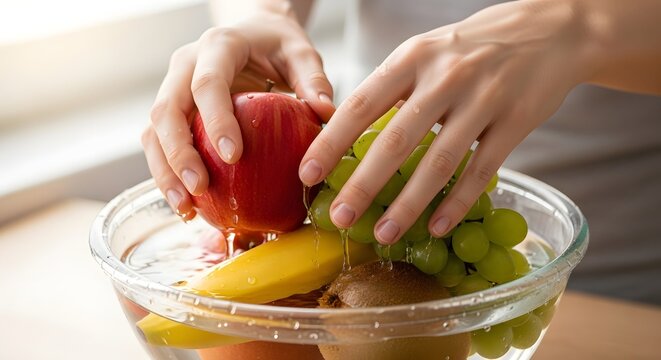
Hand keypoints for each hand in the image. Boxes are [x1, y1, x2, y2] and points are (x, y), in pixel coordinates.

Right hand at [142, 12, 334, 217]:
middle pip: (167, 110)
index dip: (215, 120)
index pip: (207, 83)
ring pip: (154, 132)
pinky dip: (169, 176)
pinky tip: (188, 207)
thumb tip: (325, 111)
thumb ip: (313, 78)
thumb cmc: (276, 45)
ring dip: (165, 173)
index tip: (233, 156)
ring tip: (187, 208)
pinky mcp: (172, 112)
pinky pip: (159, 145)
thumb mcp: (300, 53)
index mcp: (218, 46)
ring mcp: (173, 88)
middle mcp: (186, 66)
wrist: (253, 33)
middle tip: (200, 188)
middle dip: (179, 154)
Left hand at [300, 0, 589, 243]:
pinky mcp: (516, 121)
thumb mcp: (425, 53)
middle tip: (339, 217)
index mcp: (412, 58)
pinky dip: (457, 202)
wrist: (549, 30)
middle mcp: (444, 77)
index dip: (331, 142)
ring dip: (408, 204)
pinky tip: (437, 227)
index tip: (308, 174)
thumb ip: (392, 89)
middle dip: (363, 184)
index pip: (361, 104)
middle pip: (396, 140)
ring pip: (439, 161)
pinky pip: (481, 170)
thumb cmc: (472, 48)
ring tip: (384, 234)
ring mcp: (483, 99)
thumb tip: (349, 134)